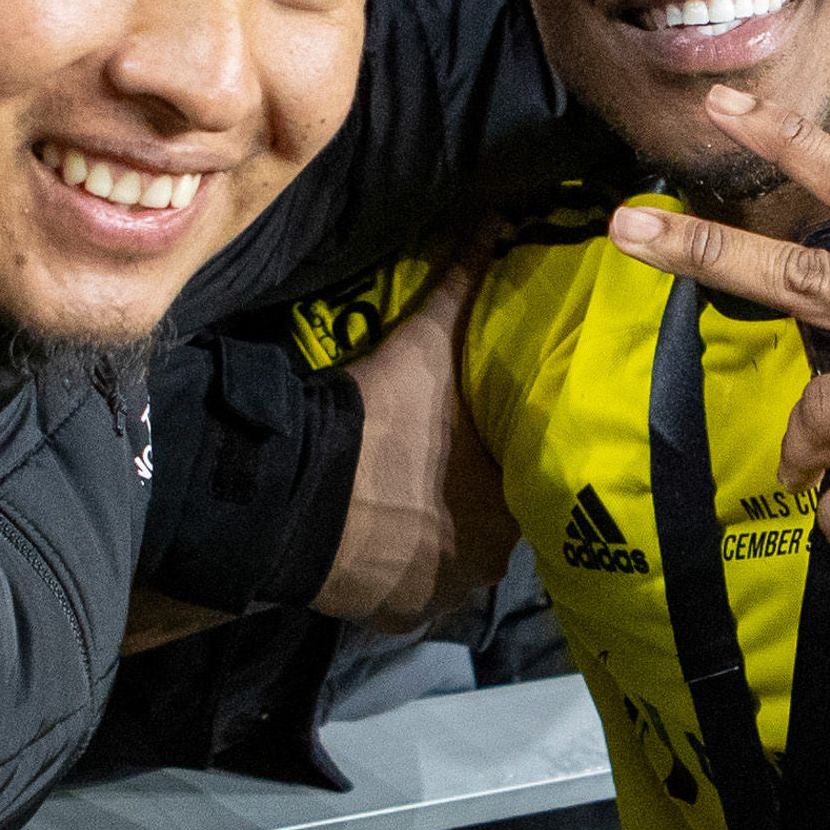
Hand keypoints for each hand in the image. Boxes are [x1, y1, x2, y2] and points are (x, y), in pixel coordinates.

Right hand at [309, 260, 516, 630]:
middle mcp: (490, 556)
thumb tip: (499, 216)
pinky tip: (376, 543)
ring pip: (450, 564)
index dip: (499, 461)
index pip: (524, 481)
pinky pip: (406, 596)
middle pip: (489, 528)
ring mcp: (442, 592)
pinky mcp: (396, 613)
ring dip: (433, 543)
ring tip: (402, 507)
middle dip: (469, 505)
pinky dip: (394, 574)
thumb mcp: (427, 340)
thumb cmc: (382, 414)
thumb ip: (467, 280)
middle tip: (433, 472)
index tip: (473, 443)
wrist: (305, 488)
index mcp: (512, 495)